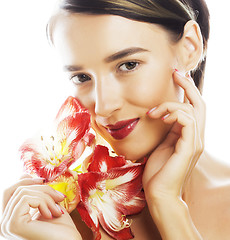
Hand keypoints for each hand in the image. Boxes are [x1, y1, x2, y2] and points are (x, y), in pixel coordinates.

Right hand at [1, 174, 81, 239]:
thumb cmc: (60, 227)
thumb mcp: (45, 204)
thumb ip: (33, 192)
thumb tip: (22, 174)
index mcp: (11, 218)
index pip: (10, 191)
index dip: (25, 180)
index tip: (44, 180)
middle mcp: (4, 223)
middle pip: (16, 189)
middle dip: (40, 187)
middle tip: (58, 196)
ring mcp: (6, 225)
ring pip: (23, 192)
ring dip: (46, 196)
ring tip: (57, 210)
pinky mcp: (13, 225)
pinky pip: (26, 199)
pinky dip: (43, 201)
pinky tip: (51, 214)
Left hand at [142, 70, 204, 201]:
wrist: (158, 193)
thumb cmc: (157, 170)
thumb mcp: (162, 144)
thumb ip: (168, 130)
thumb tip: (164, 114)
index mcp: (188, 136)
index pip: (193, 108)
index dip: (187, 90)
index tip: (176, 76)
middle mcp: (196, 137)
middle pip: (199, 104)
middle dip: (188, 86)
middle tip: (175, 73)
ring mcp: (195, 143)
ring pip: (193, 110)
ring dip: (172, 104)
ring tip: (153, 111)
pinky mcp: (189, 148)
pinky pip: (189, 122)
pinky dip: (175, 114)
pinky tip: (160, 117)